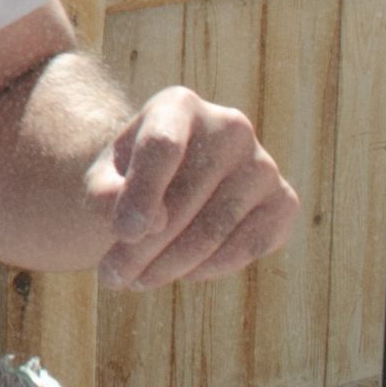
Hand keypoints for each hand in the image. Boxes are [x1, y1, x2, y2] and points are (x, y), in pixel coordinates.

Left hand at [96, 87, 298, 288]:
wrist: (171, 189)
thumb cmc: (128, 182)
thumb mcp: (102, 183)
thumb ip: (106, 195)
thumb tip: (152, 224)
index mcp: (179, 105)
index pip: (162, 147)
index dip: (141, 193)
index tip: (122, 233)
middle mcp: (230, 126)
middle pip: (184, 198)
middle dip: (142, 247)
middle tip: (112, 277)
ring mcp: (262, 164)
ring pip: (213, 229)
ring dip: (168, 266)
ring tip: (135, 280)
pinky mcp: (283, 202)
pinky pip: (246, 248)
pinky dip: (208, 269)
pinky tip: (180, 272)